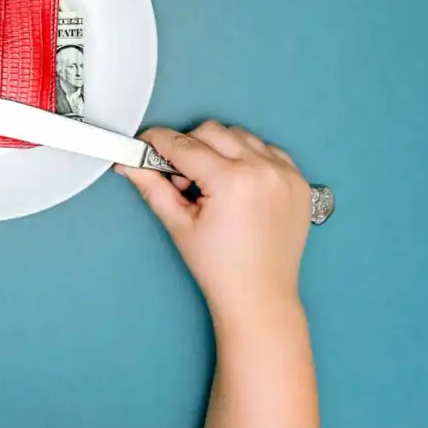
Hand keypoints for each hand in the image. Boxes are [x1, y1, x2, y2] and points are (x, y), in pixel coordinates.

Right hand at [118, 121, 311, 320]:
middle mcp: (262, 169)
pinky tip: (238, 183)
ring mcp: (285, 174)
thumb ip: (152, 187)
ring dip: (220, 149)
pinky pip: (267, 150)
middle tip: (181, 177)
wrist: (260, 296)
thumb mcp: (178, 225)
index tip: (145, 144)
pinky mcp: (298, 180)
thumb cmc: (219, 268)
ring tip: (212, 183)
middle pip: (212, 131)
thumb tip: (129, 163)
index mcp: (232, 181)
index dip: (158, 142)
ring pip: (240, 136)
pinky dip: (248, 157)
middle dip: (189, 145)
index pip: (184, 145)